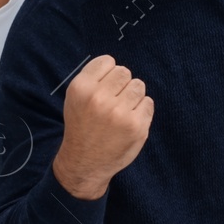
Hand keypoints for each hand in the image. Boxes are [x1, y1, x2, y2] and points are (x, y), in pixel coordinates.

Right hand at [52, 55, 153, 199]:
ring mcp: (119, 113)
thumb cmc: (82, 125)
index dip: (107, 73)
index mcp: (81, 88)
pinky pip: (148, 102)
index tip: (104, 87)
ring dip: (133, 96)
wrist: (84, 162)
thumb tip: (116, 65)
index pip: (107, 61)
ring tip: (121, 111)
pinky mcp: (136, 126)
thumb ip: (93, 78)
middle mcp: (99, 98)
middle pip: (124, 72)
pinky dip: (142, 110)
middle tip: (114, 101)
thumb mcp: (75, 98)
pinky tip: (129, 121)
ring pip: (138, 85)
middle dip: (121, 84)